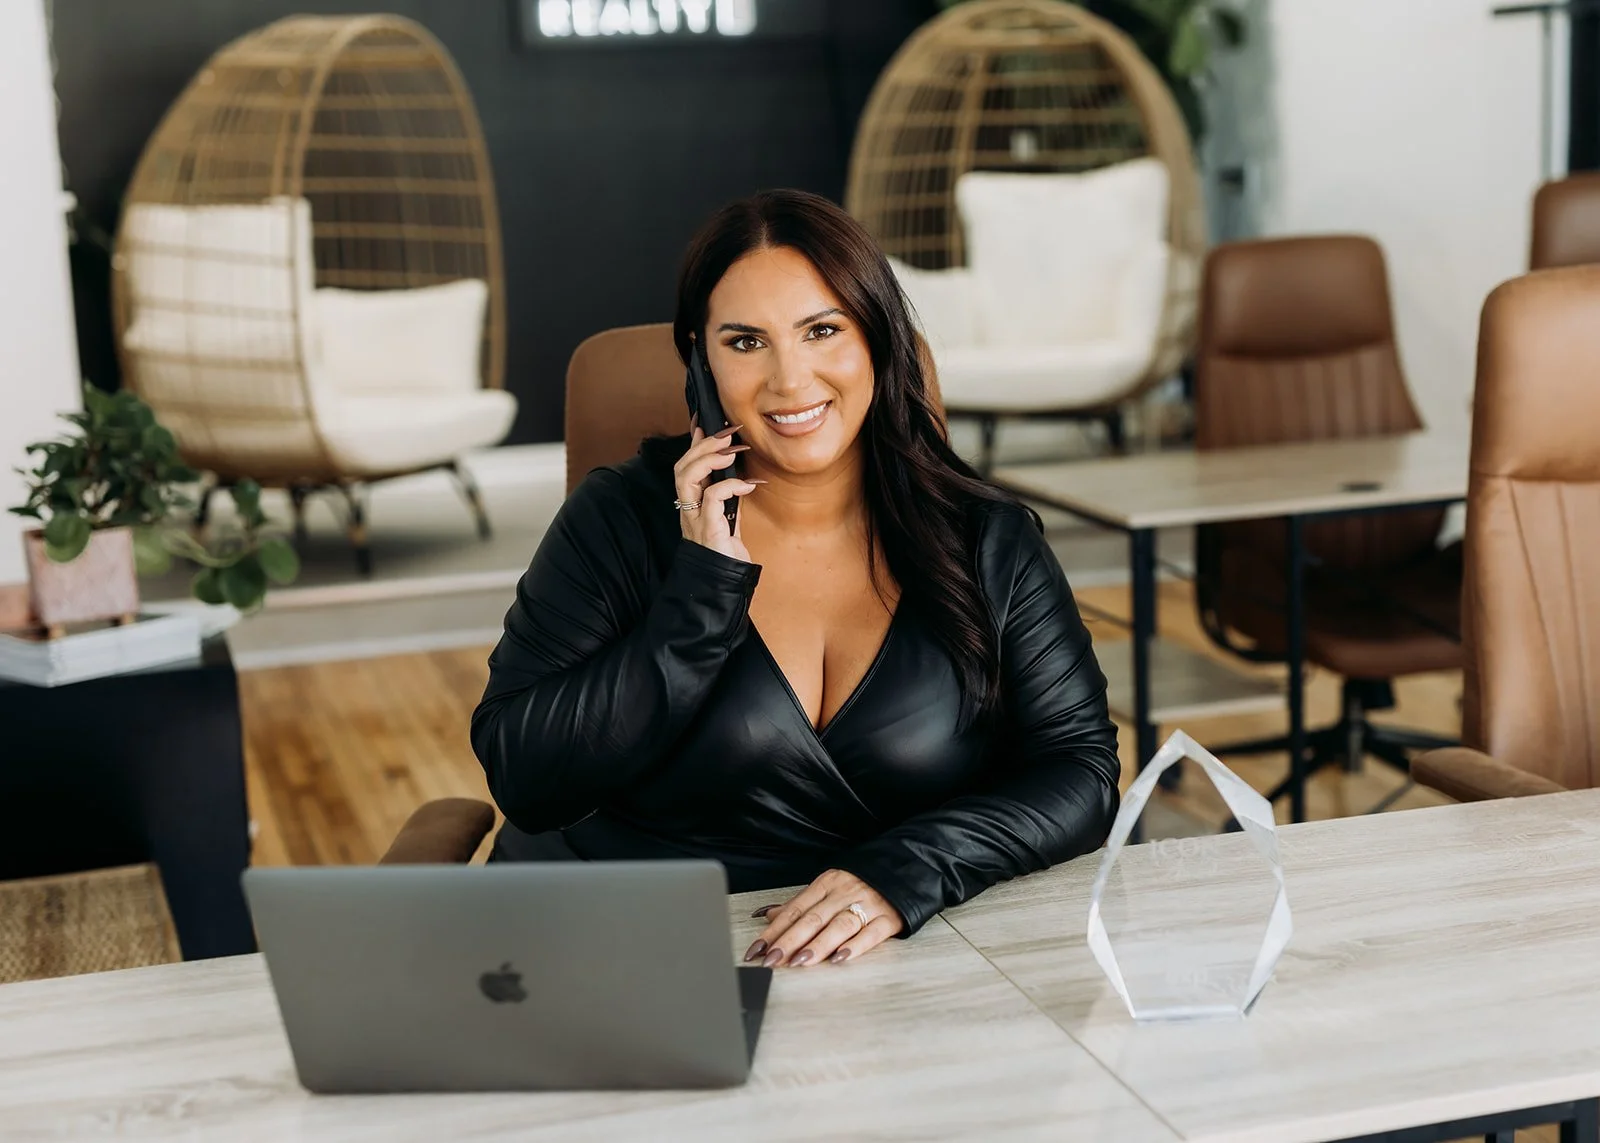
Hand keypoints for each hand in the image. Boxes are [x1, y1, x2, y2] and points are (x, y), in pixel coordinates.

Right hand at [675, 419, 760, 562]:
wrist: (725, 584)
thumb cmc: (726, 555)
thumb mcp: (729, 520)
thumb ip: (728, 500)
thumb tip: (738, 478)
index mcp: (692, 505)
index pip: (685, 467)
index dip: (693, 443)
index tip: (705, 423)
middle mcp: (688, 510)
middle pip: (682, 467)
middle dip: (702, 445)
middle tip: (727, 433)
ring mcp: (695, 519)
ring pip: (687, 477)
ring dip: (709, 458)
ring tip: (731, 451)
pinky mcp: (708, 529)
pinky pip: (712, 498)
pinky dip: (729, 486)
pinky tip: (747, 485)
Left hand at [742, 870, 903, 967]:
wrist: (906, 870)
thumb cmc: (862, 883)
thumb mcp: (830, 887)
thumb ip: (801, 904)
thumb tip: (768, 916)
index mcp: (827, 883)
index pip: (795, 909)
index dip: (774, 931)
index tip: (757, 950)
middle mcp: (845, 892)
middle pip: (813, 918)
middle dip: (789, 941)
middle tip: (772, 960)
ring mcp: (868, 904)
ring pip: (839, 925)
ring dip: (818, 945)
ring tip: (800, 962)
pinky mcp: (889, 918)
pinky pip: (871, 933)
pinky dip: (855, 946)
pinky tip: (840, 959)